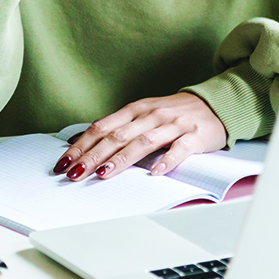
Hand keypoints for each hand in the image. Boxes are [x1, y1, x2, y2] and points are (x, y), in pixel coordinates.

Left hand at [53, 93, 227, 180]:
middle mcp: (151, 115)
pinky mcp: (194, 136)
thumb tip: (83, 143)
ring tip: (103, 173)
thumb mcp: (143, 114)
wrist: (214, 104)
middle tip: (74, 174)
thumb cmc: (173, 114)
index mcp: (135, 110)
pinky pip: (179, 150)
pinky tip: (155, 173)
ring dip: (121, 159)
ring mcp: (173, 125)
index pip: (102, 127)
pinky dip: (167, 161)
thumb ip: (118, 127)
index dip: (81, 145)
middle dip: (93, 156)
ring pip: (143, 142)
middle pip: (117, 136)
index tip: (64, 163)